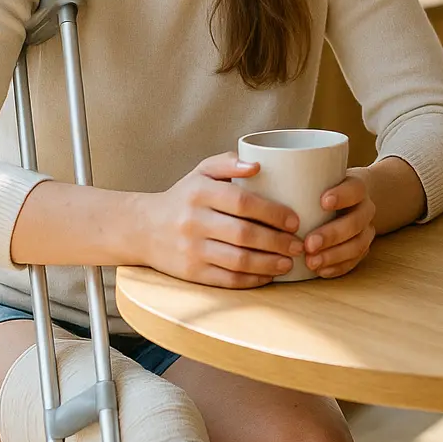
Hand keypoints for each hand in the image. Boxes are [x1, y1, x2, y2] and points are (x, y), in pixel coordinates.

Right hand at [139, 154, 303, 287]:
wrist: (143, 229)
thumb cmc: (184, 197)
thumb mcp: (201, 172)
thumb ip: (228, 161)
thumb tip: (257, 165)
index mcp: (199, 192)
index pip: (243, 202)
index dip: (273, 213)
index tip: (295, 220)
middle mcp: (193, 221)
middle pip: (244, 234)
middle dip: (278, 242)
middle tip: (299, 245)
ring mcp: (191, 249)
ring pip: (238, 260)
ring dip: (269, 263)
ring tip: (289, 262)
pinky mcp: (190, 273)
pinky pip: (227, 279)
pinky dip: (252, 279)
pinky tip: (268, 275)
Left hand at [303, 168, 378, 277]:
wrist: (353, 200)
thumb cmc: (325, 186)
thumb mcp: (317, 174)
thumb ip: (294, 174)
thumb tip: (253, 169)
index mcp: (356, 187)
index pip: (355, 188)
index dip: (342, 195)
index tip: (323, 201)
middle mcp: (364, 208)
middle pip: (356, 222)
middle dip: (333, 234)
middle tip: (308, 244)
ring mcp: (365, 229)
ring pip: (359, 244)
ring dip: (335, 255)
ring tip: (312, 262)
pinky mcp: (361, 247)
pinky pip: (356, 260)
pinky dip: (339, 267)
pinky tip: (321, 271)